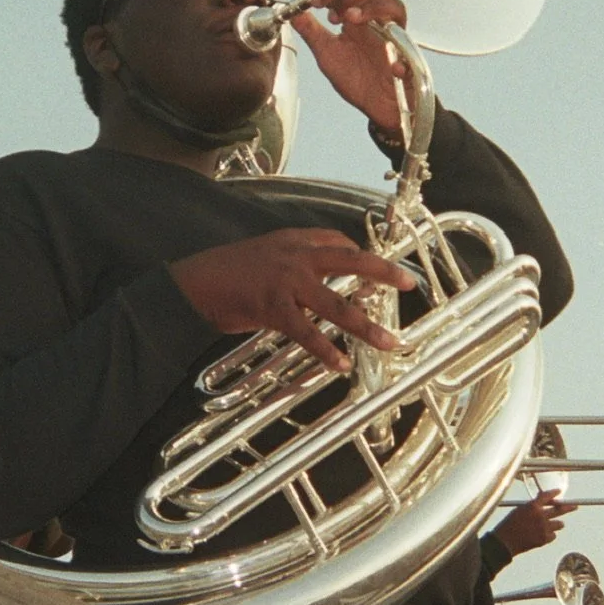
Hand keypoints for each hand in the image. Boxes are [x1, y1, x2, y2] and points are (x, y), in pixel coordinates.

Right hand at [170, 227, 414, 374]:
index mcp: (294, 241)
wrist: (194, 282)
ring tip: (388, 341)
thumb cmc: (227, 272)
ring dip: (365, 325)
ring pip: (336, 304)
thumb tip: (319, 281)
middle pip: (351, 261)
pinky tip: (340, 363)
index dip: (363, 256)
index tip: (382, 269)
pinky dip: (325, 349)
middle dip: (384, 272)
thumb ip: (294, 264)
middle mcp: (296, 256)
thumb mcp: (265, 256)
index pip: (338, 242)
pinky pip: (306, 331)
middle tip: (409, 282)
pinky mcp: (273, 307)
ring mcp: (286, 282)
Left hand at [288, 0, 409, 132]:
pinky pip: (409, 53)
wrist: (377, 107)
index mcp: (356, 19)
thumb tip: (293, 12)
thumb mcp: (327, 54)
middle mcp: (375, 22)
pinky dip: (399, 59)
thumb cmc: (356, 79)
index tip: (318, 1)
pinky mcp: (408, 60)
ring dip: (373, 8)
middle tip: (334, 14)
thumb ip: (311, 33)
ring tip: (353, 20)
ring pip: (394, 7)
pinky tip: (390, 67)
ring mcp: (393, 38)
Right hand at [492, 489, 577, 556]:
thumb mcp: (519, 509)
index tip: (559, 492)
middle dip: (569, 507)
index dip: (554, 493)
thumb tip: (540, 503)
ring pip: (559, 524)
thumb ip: (532, 506)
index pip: (547, 496)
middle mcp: (541, 516)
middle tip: (574, 506)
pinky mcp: (544, 539)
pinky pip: (553, 535)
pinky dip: (550, 535)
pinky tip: (542, 535)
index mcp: (533, 506)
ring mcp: (544, 528)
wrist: (505, 542)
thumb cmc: (509, 525)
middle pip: (560, 509)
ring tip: (553, 525)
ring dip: (557, 524)